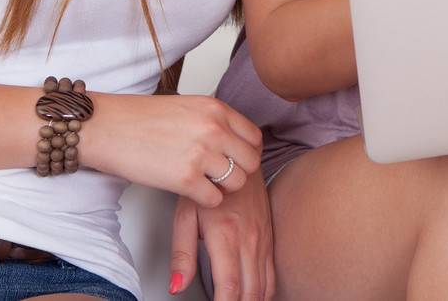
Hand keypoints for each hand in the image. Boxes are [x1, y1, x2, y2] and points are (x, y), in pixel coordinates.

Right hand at [83, 93, 262, 208]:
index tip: (235, 160)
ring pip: (237, 182)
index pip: (254, 137)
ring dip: (223, 187)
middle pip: (251, 161)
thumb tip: (233, 140)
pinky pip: (215, 199)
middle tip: (221, 176)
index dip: (246, 152)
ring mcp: (201, 154)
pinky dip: (206, 200)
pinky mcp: (185, 179)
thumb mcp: (188, 107)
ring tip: (205, 183)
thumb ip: (213, 121)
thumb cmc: (140, 118)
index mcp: (217, 109)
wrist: (106, 127)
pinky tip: (192, 192)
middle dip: (239, 172)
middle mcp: (214, 129)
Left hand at [170, 170, 275, 300]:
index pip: (229, 286)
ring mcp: (263, 241)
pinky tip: (253, 298)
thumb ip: (181, 254)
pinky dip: (264, 293)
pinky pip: (272, 275)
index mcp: (226, 236)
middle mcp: (249, 241)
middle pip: (250, 292)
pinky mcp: (269, 240)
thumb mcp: (186, 215)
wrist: (241, 161)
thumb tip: (176, 286)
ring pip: (264, 287)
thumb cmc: (212, 185)